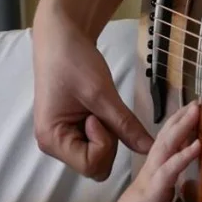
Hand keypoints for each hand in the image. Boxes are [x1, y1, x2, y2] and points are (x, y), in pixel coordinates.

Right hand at [32, 15, 153, 180]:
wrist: (61, 36)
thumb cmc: (74, 60)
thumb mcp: (102, 93)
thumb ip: (125, 125)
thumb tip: (150, 149)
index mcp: (51, 139)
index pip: (92, 165)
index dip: (104, 143)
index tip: (99, 115)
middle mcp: (53, 145)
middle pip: (95, 165)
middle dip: (107, 141)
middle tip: (101, 110)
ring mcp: (62, 139)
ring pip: (98, 156)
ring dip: (107, 134)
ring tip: (97, 105)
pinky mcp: (71, 130)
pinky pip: (95, 143)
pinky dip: (104, 130)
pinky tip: (97, 109)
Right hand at [108, 102, 200, 201]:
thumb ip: (167, 189)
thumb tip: (184, 181)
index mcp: (151, 174)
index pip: (164, 143)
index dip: (177, 126)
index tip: (190, 111)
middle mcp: (150, 172)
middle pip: (165, 138)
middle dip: (181, 119)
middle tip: (197, 102)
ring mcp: (151, 181)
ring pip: (166, 148)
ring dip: (182, 129)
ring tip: (196, 113)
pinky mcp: (153, 193)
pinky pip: (169, 171)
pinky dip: (183, 156)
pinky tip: (196, 145)